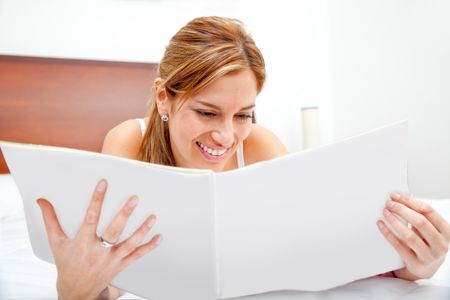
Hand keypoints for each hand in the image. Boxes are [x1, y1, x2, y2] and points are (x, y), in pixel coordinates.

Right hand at [37, 179, 161, 299]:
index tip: (103, 184)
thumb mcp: (56, 243)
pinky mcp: (121, 266)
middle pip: (114, 231)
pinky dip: (149, 247)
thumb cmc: (67, 263)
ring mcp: (111, 260)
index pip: (90, 218)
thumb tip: (41, 201)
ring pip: (129, 244)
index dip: (97, 200)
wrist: (76, 292)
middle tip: (134, 198)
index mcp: (82, 243)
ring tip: (152, 217)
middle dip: (124, 214)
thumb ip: (51, 220)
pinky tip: (159, 237)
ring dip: (142, 231)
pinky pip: (137, 256)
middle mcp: (98, 252)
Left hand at [377, 192, 449, 279]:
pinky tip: (381, 225)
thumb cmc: (427, 243)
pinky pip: (399, 246)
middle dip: (402, 210)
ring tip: (385, 212)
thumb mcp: (429, 229)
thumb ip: (420, 214)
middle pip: (420, 222)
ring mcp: (429, 256)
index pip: (428, 211)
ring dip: (394, 221)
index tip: (396, 196)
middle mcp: (441, 244)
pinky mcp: (416, 264)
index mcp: (446, 231)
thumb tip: (403, 196)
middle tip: (388, 203)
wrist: (426, 268)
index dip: (410, 201)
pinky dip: (388, 234)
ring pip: (409, 235)